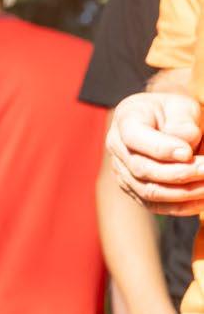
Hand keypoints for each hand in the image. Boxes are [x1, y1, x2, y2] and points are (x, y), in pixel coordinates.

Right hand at [107, 91, 203, 214]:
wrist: (161, 123)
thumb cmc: (172, 111)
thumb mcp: (180, 107)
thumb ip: (182, 123)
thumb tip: (185, 151)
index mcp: (125, 121)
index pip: (136, 138)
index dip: (161, 149)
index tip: (188, 153)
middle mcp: (118, 150)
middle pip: (143, 169)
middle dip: (178, 173)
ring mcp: (123, 174)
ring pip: (149, 191)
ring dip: (182, 192)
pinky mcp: (135, 192)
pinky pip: (155, 205)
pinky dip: (180, 206)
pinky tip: (201, 202)